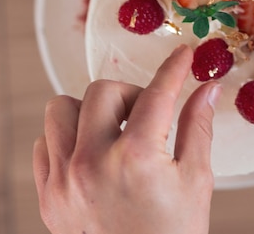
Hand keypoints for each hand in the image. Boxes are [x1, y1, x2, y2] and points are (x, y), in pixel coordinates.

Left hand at [32, 44, 220, 233]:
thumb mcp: (196, 180)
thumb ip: (198, 127)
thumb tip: (209, 88)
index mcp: (137, 157)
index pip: (157, 93)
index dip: (174, 68)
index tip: (182, 56)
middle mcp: (93, 163)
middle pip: (101, 91)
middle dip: (129, 93)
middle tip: (146, 113)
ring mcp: (64, 180)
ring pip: (61, 110)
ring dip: (90, 111)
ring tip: (113, 131)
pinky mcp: (48, 197)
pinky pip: (45, 145)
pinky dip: (67, 139)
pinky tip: (91, 153)